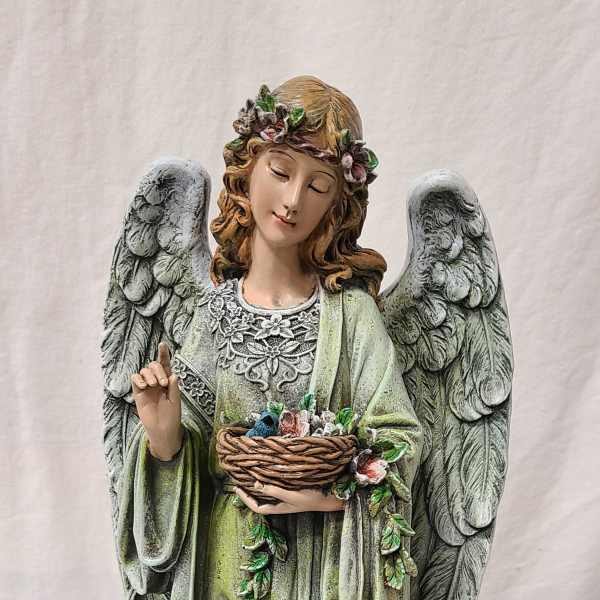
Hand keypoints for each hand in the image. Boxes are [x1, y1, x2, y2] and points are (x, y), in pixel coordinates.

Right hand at [131, 342, 182, 460]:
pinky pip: (135, 379)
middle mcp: (157, 380)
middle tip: (163, 383)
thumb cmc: (172, 415)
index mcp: (168, 380)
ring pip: (144, 370)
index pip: (165, 364)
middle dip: (158, 370)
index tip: (162, 344)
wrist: (163, 429)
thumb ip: (174, 387)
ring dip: (149, 375)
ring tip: (154, 385)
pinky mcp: (138, 393)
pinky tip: (144, 386)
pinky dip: (138, 379)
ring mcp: (147, 386)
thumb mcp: (176, 400)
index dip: (163, 353)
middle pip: (154, 365)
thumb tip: (173, 374)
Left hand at [234, 481, 345, 513]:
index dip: (245, 499)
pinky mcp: (294, 490)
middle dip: (250, 492)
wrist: (331, 497)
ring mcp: (288, 497)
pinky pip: (277, 485)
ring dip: (259, 484)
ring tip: (252, 473)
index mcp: (279, 508)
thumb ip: (274, 490)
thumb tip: (255, 484)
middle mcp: (282, 503)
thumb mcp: (292, 495)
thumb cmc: (312, 497)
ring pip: (268, 492)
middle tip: (241, 479)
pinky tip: (270, 470)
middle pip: (261, 500)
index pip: (257, 507)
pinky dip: (270, 479)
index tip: (236, 488)